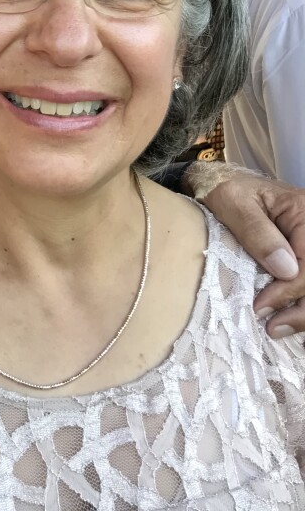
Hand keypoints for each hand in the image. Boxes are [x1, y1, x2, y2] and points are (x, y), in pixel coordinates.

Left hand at [195, 169, 304, 337]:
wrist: (214, 181)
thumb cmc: (221, 188)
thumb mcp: (232, 203)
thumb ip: (257, 233)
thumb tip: (286, 270)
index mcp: (303, 210)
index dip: (290, 288)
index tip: (263, 306)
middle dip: (302, 307)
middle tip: (274, 327)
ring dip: (303, 310)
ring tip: (278, 328)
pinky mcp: (300, 253)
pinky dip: (298, 301)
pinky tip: (287, 318)